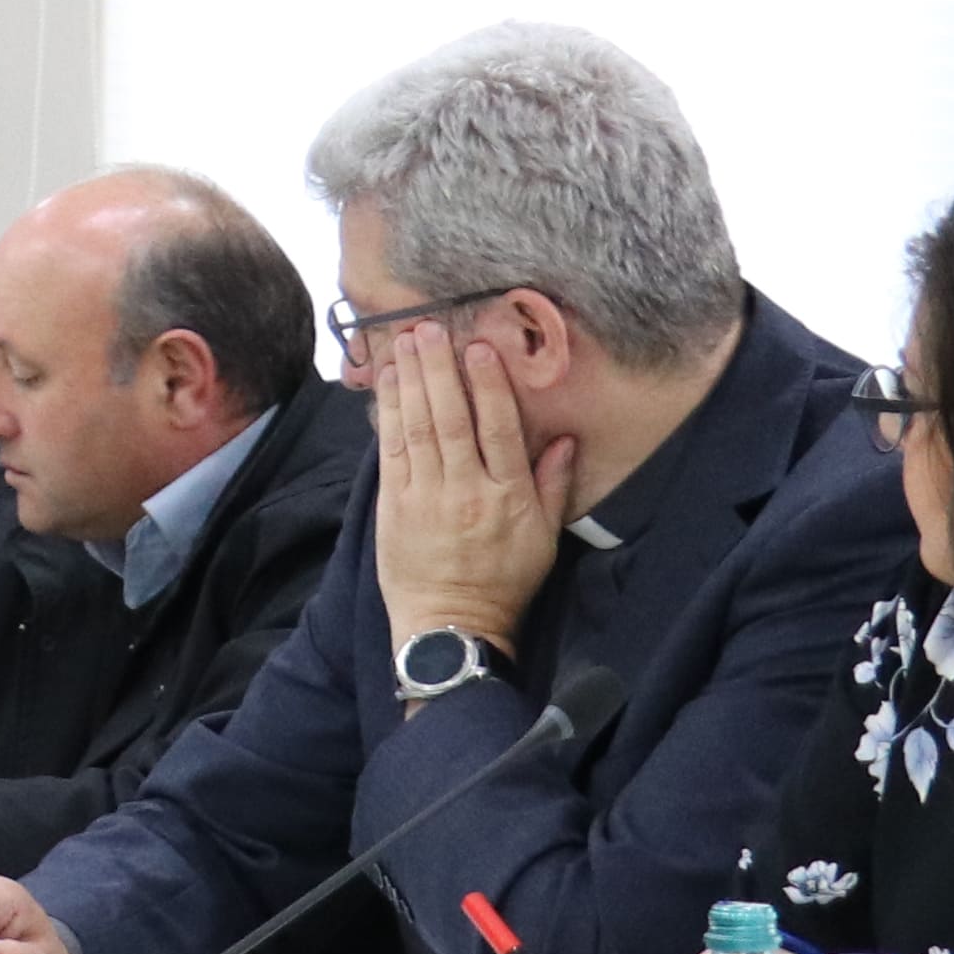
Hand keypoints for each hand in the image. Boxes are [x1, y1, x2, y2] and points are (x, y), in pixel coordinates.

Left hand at [368, 316, 570, 667]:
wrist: (451, 625)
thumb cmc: (504, 580)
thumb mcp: (544, 537)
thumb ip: (553, 484)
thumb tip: (564, 437)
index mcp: (507, 496)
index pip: (498, 429)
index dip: (489, 385)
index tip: (480, 348)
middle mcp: (465, 491)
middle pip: (452, 419)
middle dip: (439, 370)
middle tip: (430, 328)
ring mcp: (425, 497)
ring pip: (417, 429)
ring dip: (410, 383)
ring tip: (405, 343)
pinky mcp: (392, 507)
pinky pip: (390, 451)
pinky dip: (388, 415)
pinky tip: (388, 386)